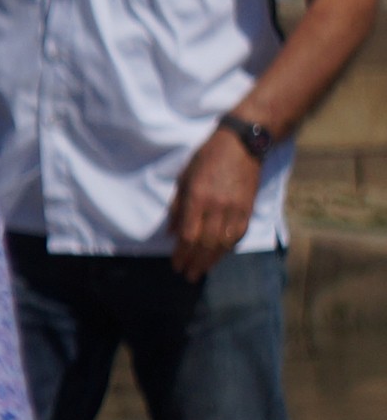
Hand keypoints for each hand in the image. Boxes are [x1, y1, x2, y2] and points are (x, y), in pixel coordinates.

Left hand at [169, 123, 261, 281]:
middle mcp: (217, 206)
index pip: (189, 235)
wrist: (243, 144)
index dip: (182, 253)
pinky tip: (219, 256)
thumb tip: (171, 232)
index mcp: (198, 197)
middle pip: (205, 243)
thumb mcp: (185, 177)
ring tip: (202, 271)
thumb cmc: (208, 157)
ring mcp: (235, 208)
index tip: (176, 265)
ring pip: (223, 243)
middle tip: (188, 275)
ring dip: (211, 260)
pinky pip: (238, 235)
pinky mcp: (248, 208)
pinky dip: (228, 248)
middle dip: (195, 262)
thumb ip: (177, 206)